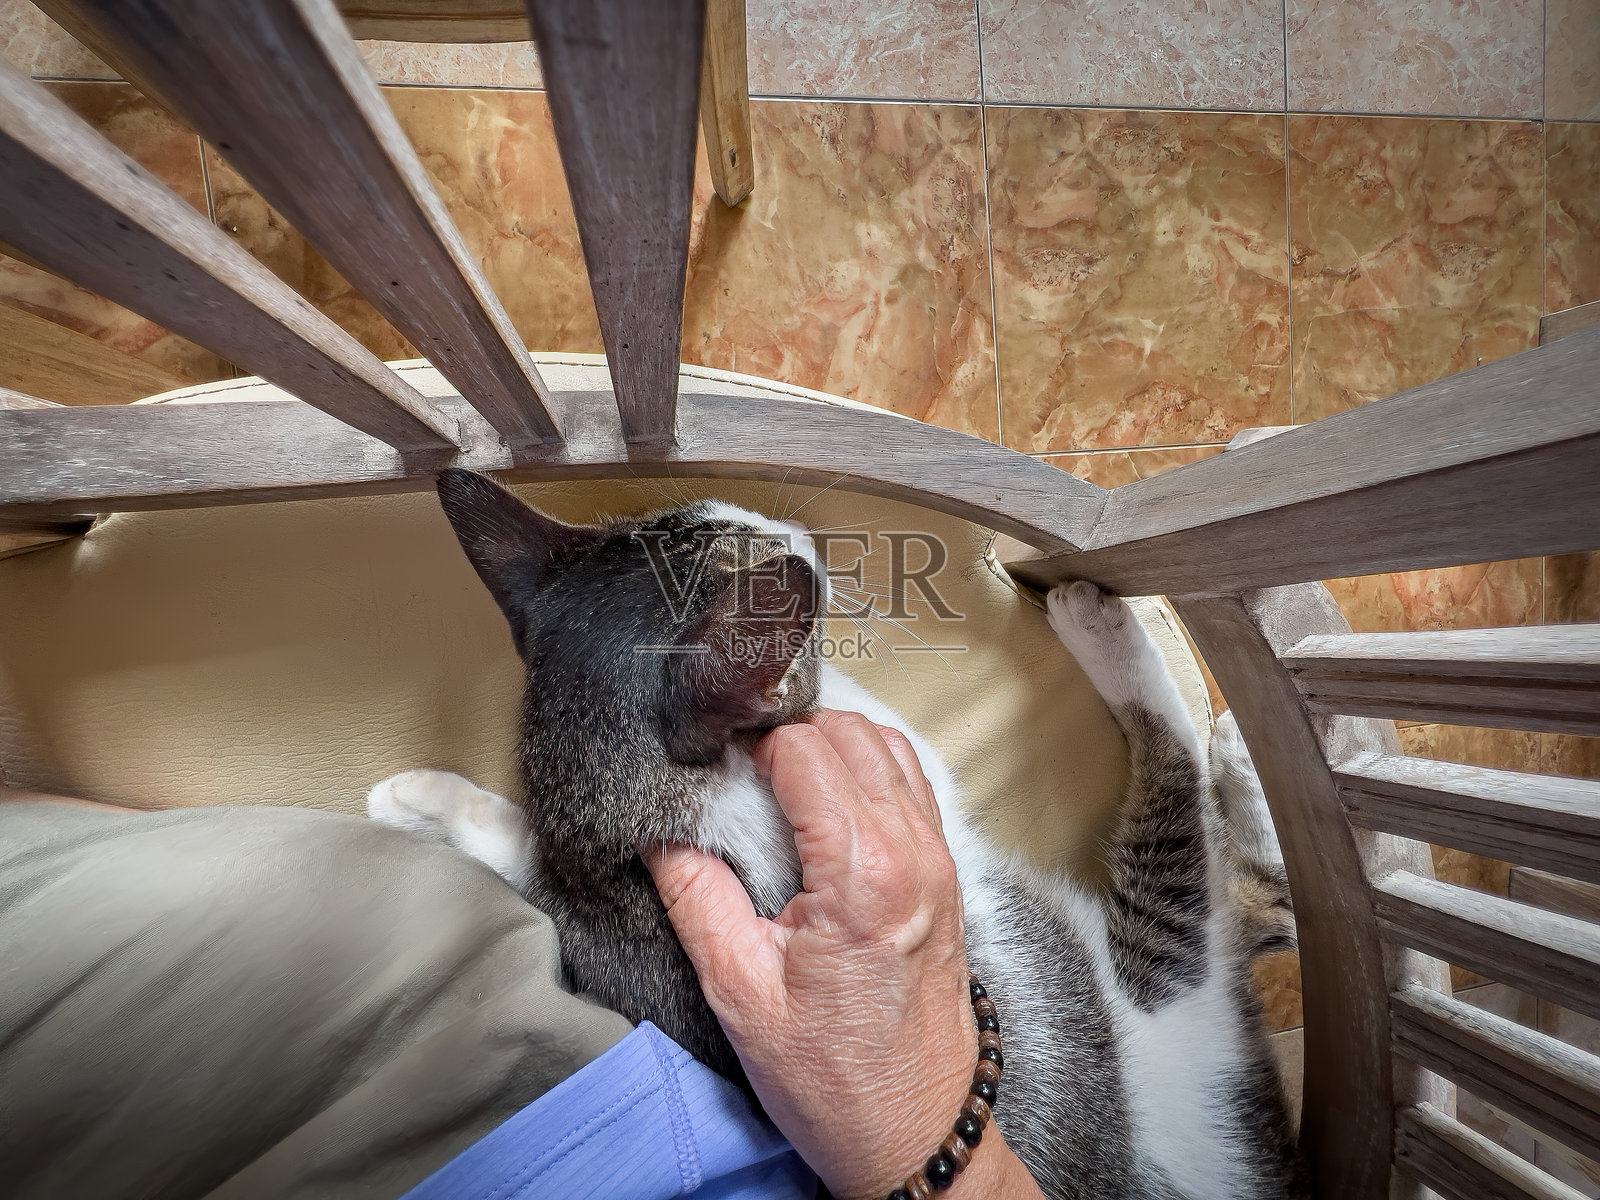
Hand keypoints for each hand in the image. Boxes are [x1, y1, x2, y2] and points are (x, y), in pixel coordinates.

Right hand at [645, 709, 1040, 1199]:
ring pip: (887, 746)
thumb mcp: (738, 989)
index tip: (716, 765)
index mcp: (863, 875)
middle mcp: (914, 853)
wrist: (913, 1130)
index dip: (750, 745)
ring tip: (777, 781)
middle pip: (848, 732)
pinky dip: (867, 769)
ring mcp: (940, 859)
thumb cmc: (833, 1078)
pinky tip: (825, 802)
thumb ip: (694, 893)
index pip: (804, 749)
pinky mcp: (947, 873)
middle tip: (738, 770)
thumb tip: (660, 827)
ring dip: (830, 744)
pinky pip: (911, 783)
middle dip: (787, 733)